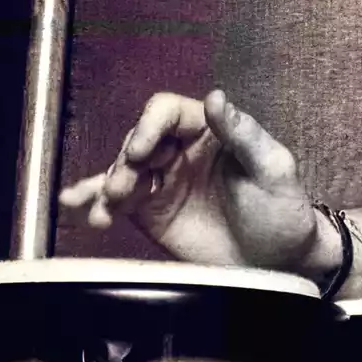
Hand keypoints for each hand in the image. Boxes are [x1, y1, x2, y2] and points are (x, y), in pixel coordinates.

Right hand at [58, 89, 320, 272]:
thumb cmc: (284, 210)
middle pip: (139, 141)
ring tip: (105, 208)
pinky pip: (117, 202)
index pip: (169, 112)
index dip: (150, 125)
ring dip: (106, 185)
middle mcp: (182, 150)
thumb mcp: (273, 169)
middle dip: (126, 162)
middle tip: (122, 188)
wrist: (279, 264)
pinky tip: (77, 206)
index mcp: (211, 130)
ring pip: (123, 171)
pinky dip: (94, 202)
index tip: (142, 150)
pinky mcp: (151, 214)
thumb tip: (216, 97)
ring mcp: (163, 182)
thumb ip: (244, 134)